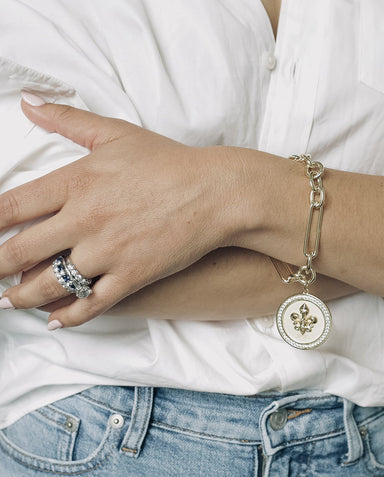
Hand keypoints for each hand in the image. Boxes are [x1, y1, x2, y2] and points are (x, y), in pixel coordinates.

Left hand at [0, 95, 237, 327]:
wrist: (217, 193)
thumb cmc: (170, 163)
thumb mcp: (117, 133)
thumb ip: (68, 120)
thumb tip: (28, 102)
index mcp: (76, 182)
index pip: (10, 207)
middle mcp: (85, 220)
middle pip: (19, 252)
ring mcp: (108, 252)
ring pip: (50, 284)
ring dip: (21, 297)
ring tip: (9, 301)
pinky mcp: (133, 276)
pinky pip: (91, 304)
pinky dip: (68, 317)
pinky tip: (54, 322)